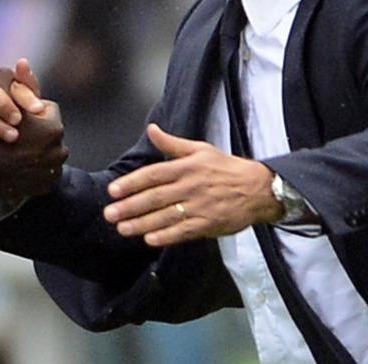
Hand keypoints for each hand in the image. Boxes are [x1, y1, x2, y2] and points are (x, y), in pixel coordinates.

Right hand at [0, 59, 46, 145]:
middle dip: (2, 104)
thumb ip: (30, 92)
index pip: (5, 76)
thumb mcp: (34, 117)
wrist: (8, 168)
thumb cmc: (25, 138)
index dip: (21, 90)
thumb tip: (22, 61)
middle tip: (19, 120)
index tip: (38, 110)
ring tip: (13, 137)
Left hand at [102, 124, 282, 246]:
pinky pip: (183, 232)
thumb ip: (172, 143)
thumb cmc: (226, 167)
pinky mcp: (208, 224)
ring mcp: (199, 207)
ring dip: (142, 224)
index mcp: (186, 167)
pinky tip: (150, 239)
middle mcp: (190, 186)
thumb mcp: (200, 149)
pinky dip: (166, 236)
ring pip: (165, 216)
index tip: (113, 191)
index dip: (131, 183)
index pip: (153, 175)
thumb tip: (151, 129)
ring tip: (122, 229)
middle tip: (110, 214)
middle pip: (155, 198)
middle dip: (130, 206)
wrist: (258, 188)